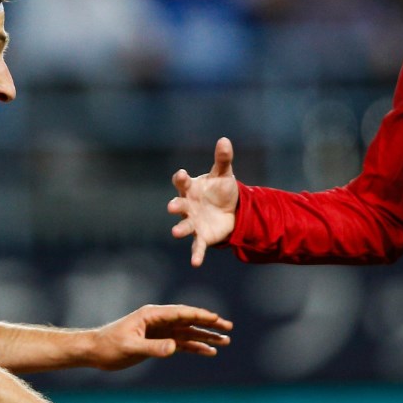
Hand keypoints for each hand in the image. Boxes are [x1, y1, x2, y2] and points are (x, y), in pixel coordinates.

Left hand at [88, 304, 231, 370]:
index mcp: (152, 314)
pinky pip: (181, 343)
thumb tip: (174, 348)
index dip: (200, 315)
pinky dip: (195, 347)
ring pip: (188, 332)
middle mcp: (159, 320)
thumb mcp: (131, 347)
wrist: (96, 351)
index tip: (216, 318)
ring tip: (225, 341)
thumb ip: (153, 348)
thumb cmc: (109, 346)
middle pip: (189, 320)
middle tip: (228, 328)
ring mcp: (160, 331)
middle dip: (209, 324)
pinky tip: (209, 352)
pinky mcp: (159, 342)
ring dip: (206, 337)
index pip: (181, 313)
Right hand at [168, 137, 239, 266]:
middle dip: (175, 206)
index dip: (180, 179)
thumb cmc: (221, 189)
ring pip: (184, 226)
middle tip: (172, 207)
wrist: (230, 210)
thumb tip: (224, 140)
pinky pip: (197, 246)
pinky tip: (195, 263)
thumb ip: (222, 159)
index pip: (182, 182)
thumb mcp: (224, 174)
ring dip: (180, 229)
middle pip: (179, 205)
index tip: (181, 174)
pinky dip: (196, 254)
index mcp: (191, 188)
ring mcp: (193, 222)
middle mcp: (188, 205)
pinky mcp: (202, 237)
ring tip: (176, 232)